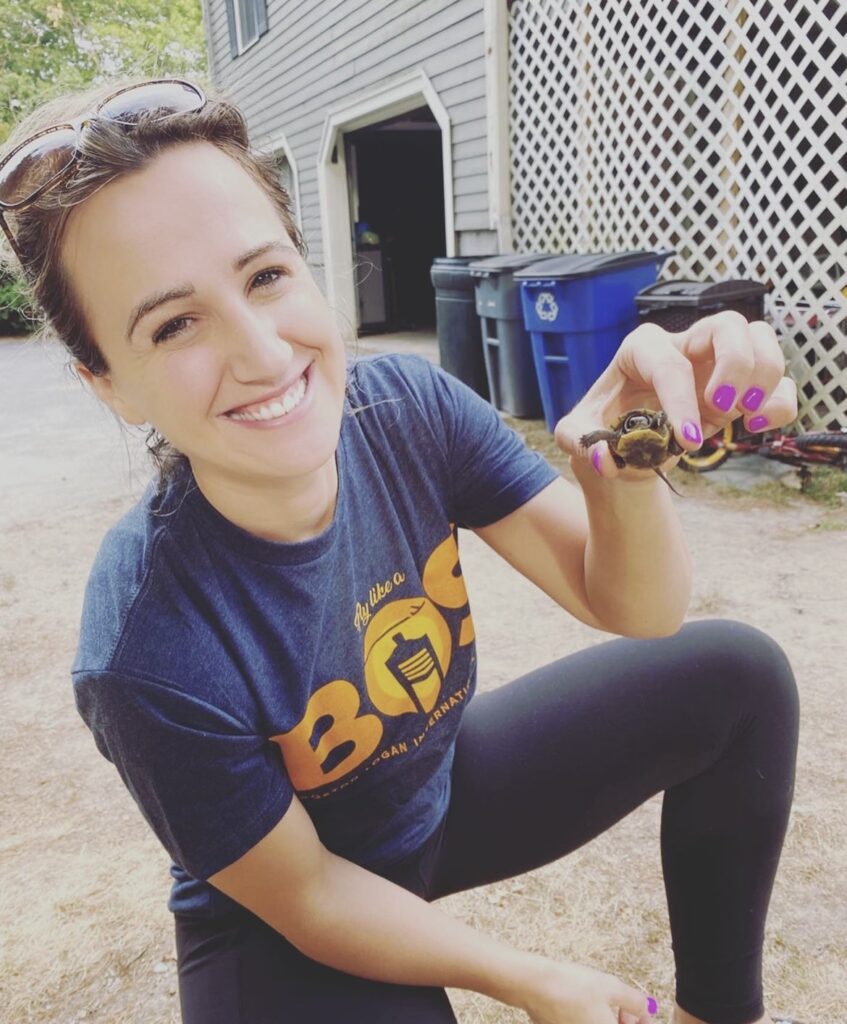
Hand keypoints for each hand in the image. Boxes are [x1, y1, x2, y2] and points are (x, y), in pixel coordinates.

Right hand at [517, 955, 656, 1023]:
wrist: (536, 986)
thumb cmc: (573, 987)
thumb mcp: (611, 987)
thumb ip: (634, 1001)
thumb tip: (646, 1007)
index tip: (642, 1013)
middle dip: (625, 1023)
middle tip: (626, 1007)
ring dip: (608, 1021)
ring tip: (606, 1002)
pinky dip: (591, 1021)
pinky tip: (588, 1005)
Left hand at [553, 310, 797, 480]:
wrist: (626, 442)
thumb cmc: (603, 426)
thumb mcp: (578, 432)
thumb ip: (581, 443)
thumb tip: (606, 459)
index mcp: (641, 349)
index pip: (668, 363)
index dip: (680, 401)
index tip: (685, 441)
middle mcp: (684, 346)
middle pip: (728, 324)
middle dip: (735, 365)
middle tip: (721, 409)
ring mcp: (717, 361)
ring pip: (761, 339)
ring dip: (763, 378)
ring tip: (743, 417)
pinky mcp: (740, 386)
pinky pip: (778, 380)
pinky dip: (779, 402)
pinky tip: (756, 426)